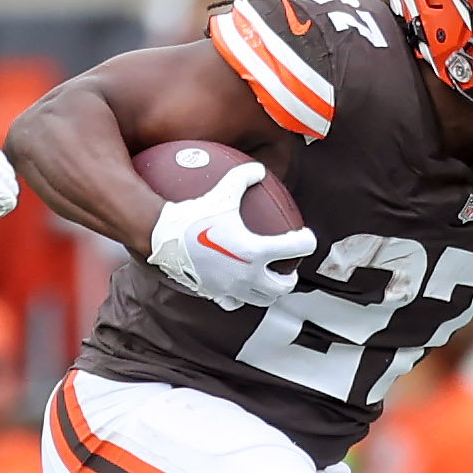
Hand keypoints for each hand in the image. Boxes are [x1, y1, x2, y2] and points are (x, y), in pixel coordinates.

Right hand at [148, 161, 315, 310]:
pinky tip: (237, 287)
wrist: (165, 237)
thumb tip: (260, 169)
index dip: (307, 241)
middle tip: (288, 269)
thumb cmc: (195, 214)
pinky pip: (234, 303)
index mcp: (257, 250)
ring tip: (267, 281)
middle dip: (289, 278)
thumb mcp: (224, 191)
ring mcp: (232, 287)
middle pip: (282, 286)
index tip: (306, 237)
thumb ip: (244, 177)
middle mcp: (248, 274)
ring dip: (269, 292)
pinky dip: (240, 297)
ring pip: (261, 300)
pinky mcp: (215, 293)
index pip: (296, 248)